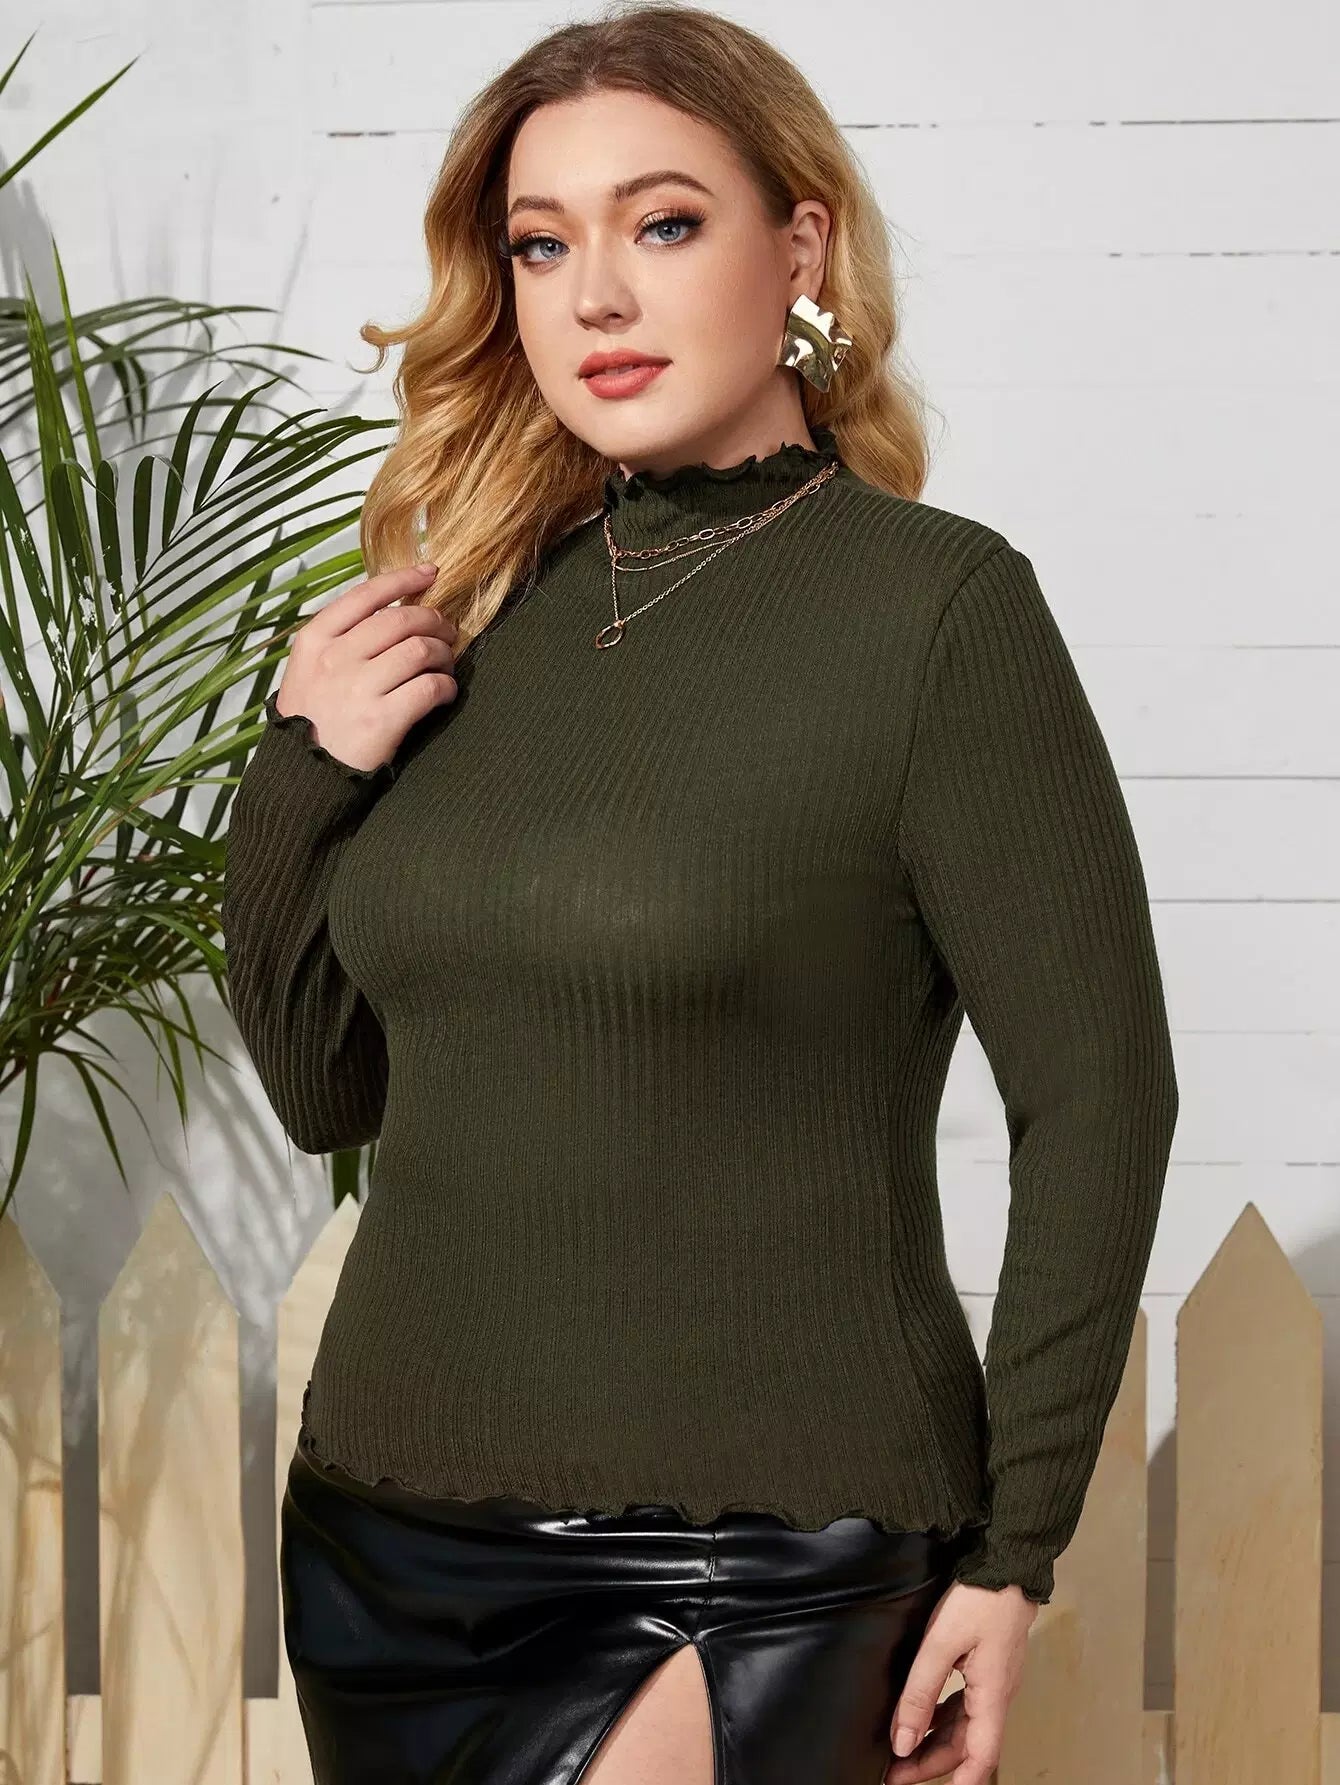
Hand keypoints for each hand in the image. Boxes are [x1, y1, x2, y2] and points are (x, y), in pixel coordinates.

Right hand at [273, 563, 460, 772]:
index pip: (366, 595)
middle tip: (448, 632)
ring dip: (444, 654)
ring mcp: (358, 688)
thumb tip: (394, 609)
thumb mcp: (308, 669)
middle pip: (401, 620)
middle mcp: (335, 658)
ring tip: (445, 665)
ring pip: (421, 650)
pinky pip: (430, 687)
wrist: (302, 775)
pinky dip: (446, 686)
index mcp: (315, 640)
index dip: (404, 580)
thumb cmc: (312, 719)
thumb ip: (341, 639)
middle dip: (434, 621)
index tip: (431, 573)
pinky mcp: (381, 719)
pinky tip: (444, 692)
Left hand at [883, 1579, 1038, 1783]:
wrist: (1007, 1565)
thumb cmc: (981, 1599)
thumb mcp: (941, 1643)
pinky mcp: (987, 1668)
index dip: (960, 1782)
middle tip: (894, 1774)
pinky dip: (943, 1719)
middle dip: (931, 1764)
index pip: (981, 1758)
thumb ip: (920, 1692)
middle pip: (967, 1746)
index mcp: (993, 1697)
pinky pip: (966, 1706)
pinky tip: (922, 1719)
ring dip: (935, 1743)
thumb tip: (902, 1739)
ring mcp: (994, 1682)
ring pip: (965, 1727)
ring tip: (902, 1752)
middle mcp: (998, 1696)